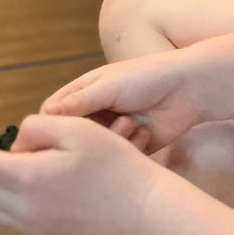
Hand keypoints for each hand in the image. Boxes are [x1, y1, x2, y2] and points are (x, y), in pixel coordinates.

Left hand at [0, 115, 165, 234]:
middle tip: (1, 148)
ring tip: (13, 167)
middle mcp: (24, 209)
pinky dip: (7, 202)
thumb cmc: (115, 165)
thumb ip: (36, 126)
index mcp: (27, 178)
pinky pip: (10, 221)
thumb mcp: (76, 128)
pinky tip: (32, 186)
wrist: (144, 209)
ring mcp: (34, 228)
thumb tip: (15, 144)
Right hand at [40, 48, 207, 153]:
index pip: (53, 113)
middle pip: (71, 135)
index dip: (49, 126)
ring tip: (129, 123)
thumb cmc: (147, 77)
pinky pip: (117, 158)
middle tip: (94, 135)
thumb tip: (43, 114)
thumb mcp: (107, 86)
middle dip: (81, 137)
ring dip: (110, 139)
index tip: (51, 138)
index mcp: (82, 93)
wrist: (190, 88)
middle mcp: (94, 113)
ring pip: (94, 149)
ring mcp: (112, 131)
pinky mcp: (131, 147)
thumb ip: (76, 102)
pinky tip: (144, 132)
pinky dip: (129, 147)